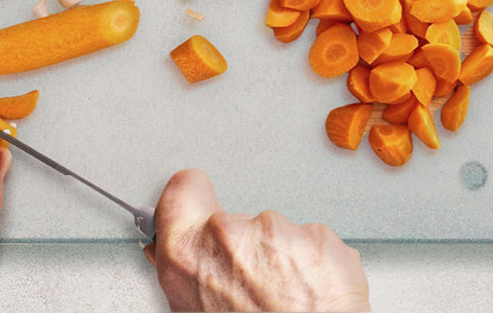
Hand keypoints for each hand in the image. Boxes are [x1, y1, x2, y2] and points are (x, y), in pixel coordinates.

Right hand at [145, 169, 368, 312]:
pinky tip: (313, 297)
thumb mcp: (198, 310)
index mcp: (188, 256)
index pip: (183, 191)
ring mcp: (275, 234)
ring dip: (283, 262)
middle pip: (235, 221)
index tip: (202, 199)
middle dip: (246, 248)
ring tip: (288, 303)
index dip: (194, 197)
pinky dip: (315, 268)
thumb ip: (190, 274)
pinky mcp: (317, 240)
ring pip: (277, 236)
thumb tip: (175, 258)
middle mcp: (227, 237)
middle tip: (257, 290)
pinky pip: (313, 245)